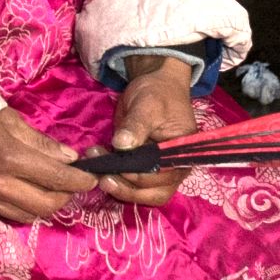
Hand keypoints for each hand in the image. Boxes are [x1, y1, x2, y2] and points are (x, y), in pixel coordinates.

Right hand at [0, 107, 98, 224]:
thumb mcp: (7, 118)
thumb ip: (40, 142)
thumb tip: (68, 158)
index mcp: (10, 157)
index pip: (58, 178)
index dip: (80, 181)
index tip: (90, 177)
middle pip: (47, 205)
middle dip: (65, 196)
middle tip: (70, 183)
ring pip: (27, 215)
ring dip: (44, 204)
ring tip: (48, 188)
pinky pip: (6, 213)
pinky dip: (21, 206)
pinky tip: (23, 191)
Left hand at [98, 63, 201, 206]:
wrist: (155, 86)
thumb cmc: (157, 94)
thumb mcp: (147, 104)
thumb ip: (136, 125)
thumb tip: (121, 144)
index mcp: (182, 154)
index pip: (163, 176)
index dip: (139, 176)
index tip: (116, 167)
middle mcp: (174, 168)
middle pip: (154, 193)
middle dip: (127, 189)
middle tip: (103, 177)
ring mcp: (159, 172)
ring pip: (142, 194)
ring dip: (119, 188)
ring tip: (97, 172)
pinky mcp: (144, 169)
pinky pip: (132, 185)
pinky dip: (117, 182)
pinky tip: (100, 169)